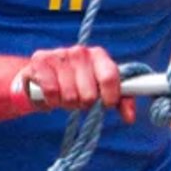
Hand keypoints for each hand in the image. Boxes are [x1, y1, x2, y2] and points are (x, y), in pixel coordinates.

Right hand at [11, 45, 131, 122]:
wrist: (41, 77)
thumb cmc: (76, 85)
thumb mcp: (100, 90)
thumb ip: (120, 101)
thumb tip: (130, 118)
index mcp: (98, 55)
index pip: (110, 77)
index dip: (110, 96)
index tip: (107, 104)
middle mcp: (79, 52)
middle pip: (90, 93)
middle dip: (85, 103)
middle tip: (80, 99)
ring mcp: (59, 54)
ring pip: (70, 95)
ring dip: (67, 103)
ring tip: (65, 96)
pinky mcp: (40, 61)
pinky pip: (51, 92)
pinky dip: (52, 100)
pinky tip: (52, 94)